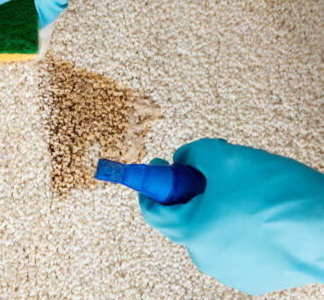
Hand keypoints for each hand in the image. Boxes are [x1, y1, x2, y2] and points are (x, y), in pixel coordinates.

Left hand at [140, 138, 323, 294]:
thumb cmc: (278, 194)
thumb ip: (193, 153)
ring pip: (211, 231)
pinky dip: (238, 226)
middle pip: (183, 218)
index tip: (159, 166)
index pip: (153, 210)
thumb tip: (183, 159)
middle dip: (191, 190)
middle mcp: (206, 258)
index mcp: (191, 232)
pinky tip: (261, 211)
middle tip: (209, 170)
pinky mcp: (256, 277)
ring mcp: (231, 271)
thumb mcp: (224, 156)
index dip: (153, 184)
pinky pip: (235, 245)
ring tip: (245, 189)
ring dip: (217, 207)